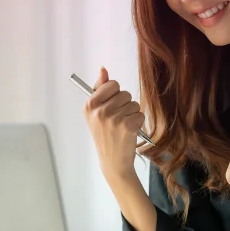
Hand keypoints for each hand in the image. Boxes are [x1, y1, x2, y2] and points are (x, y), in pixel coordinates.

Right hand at [82, 67, 144, 181]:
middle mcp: (99, 111)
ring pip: (134, 103)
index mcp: (89, 105)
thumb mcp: (96, 113)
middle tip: (117, 120)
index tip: (111, 107)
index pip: (112, 84)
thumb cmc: (105, 135)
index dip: (115, 95)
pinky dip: (138, 123)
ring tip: (123, 127)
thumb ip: (100, 89)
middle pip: (124, 93)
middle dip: (125, 105)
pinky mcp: (127, 126)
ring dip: (132, 114)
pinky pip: (140, 114)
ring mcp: (113, 118)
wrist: (113, 161)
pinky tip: (129, 132)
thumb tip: (103, 69)